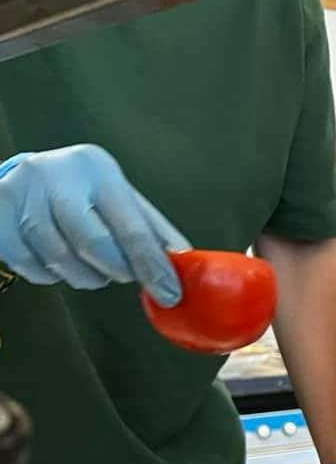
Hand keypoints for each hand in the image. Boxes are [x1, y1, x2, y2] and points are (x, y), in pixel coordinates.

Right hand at [0, 144, 189, 304]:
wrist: (24, 177)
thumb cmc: (84, 191)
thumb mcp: (120, 199)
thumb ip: (153, 230)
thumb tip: (187, 262)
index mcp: (96, 169)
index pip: (132, 228)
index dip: (153, 268)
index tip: (170, 295)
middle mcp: (55, 176)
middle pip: (95, 246)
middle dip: (115, 270)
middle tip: (121, 273)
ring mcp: (20, 195)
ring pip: (62, 260)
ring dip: (85, 276)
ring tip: (91, 265)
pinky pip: (32, 267)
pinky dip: (52, 275)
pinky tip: (58, 260)